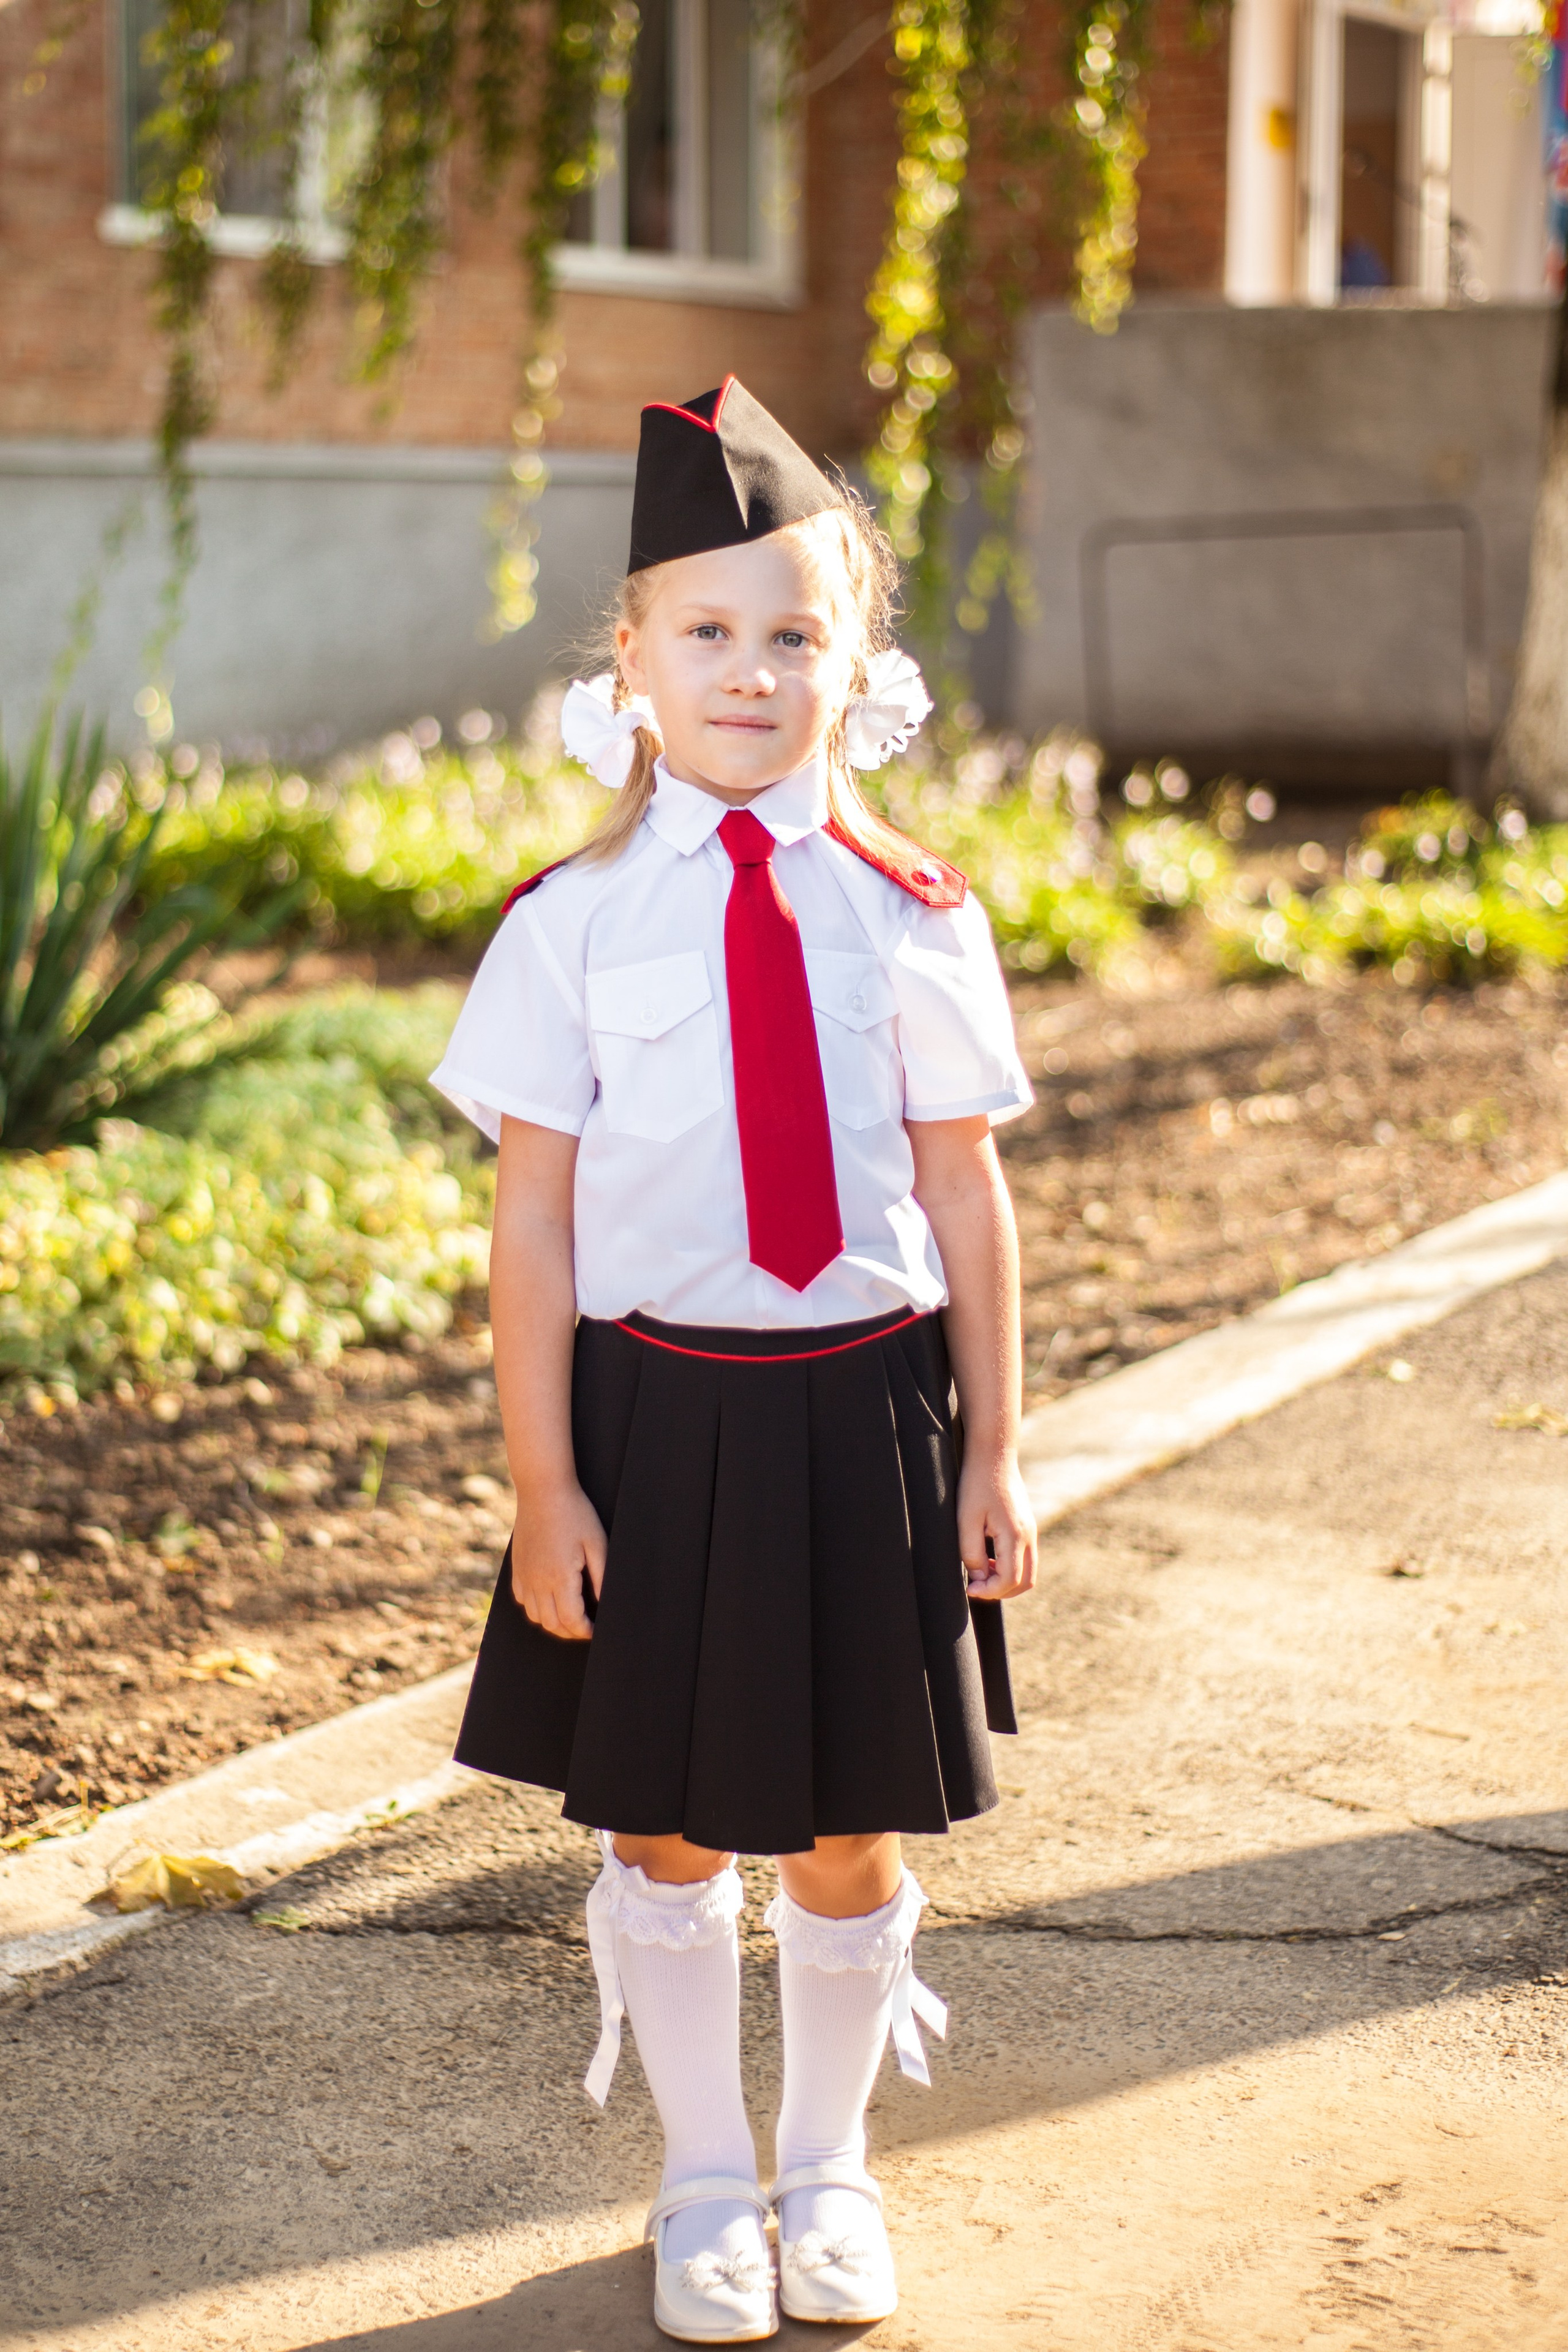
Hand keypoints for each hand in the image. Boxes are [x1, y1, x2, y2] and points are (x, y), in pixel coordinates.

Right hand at [509, 1480, 606, 1640]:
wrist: (543, 1490)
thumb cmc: (575, 1513)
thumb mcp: (597, 1543)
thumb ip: (601, 1577)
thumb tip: (603, 1604)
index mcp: (560, 1577)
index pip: (571, 1620)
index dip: (585, 1631)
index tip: (597, 1631)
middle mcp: (538, 1581)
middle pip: (552, 1624)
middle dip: (571, 1632)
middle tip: (587, 1628)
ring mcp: (524, 1575)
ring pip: (535, 1616)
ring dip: (554, 1623)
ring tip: (571, 1617)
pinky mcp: (517, 1568)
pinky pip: (523, 1599)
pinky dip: (536, 1608)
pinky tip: (550, 1600)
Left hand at [957, 1453, 1037, 1601]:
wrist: (994, 1455)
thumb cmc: (976, 1485)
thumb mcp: (966, 1520)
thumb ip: (972, 1553)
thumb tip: (978, 1577)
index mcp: (1015, 1535)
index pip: (1009, 1580)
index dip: (989, 1591)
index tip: (969, 1589)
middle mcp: (1029, 1536)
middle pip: (1026, 1582)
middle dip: (1001, 1591)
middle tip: (976, 1586)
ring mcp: (1031, 1531)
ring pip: (1028, 1572)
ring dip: (1006, 1580)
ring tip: (981, 1572)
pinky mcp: (1027, 1527)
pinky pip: (1025, 1558)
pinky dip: (1010, 1568)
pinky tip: (989, 1558)